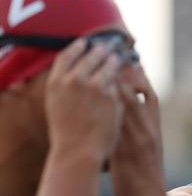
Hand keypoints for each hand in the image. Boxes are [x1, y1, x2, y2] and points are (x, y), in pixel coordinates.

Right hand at [45, 39, 123, 163]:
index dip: (77, 47)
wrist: (78, 152)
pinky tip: (131, 73)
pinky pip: (120, 81)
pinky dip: (125, 76)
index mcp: (56, 82)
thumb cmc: (66, 134)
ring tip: (119, 58)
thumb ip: (65, 87)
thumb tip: (77, 74)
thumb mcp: (57, 105)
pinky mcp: (112, 96)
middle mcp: (74, 80)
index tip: (85, 43)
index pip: (67, 55)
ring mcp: (94, 86)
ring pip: (108, 65)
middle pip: (91, 56)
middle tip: (107, 47)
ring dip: (115, 60)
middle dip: (101, 50)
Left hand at [109, 65, 168, 195]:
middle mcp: (148, 132)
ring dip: (113, 86)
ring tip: (99, 71)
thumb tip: (122, 121)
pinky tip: (93, 101)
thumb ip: (136, 135)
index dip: (139, 76)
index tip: (127, 61)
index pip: (151, 95)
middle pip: (138, 94)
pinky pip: (115, 126)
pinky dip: (105, 111)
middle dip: (124, 73)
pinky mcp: (125, 153)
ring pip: (126, 106)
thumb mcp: (146, 153)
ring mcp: (137, 142)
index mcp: (155, 130)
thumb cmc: (145, 181)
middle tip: (109, 57)